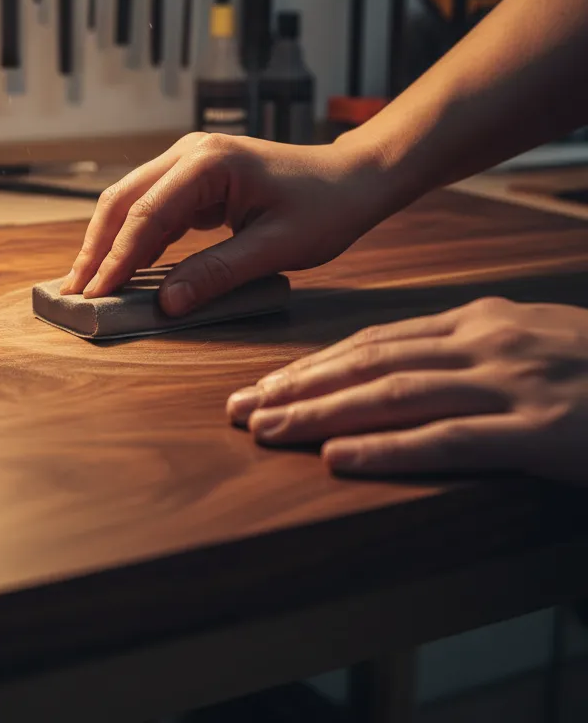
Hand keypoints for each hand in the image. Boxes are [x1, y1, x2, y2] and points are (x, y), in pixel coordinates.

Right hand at [59, 132, 390, 316]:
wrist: (354, 178)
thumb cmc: (326, 207)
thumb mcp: (275, 247)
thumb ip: (218, 273)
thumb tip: (167, 304)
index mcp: (209, 162)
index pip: (147, 214)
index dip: (118, 258)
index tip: (97, 294)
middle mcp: (190, 153)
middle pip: (124, 200)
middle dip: (98, 247)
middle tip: (76, 291)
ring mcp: (189, 163)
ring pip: (132, 202)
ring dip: (111, 243)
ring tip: (90, 284)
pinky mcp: (195, 180)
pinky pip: (153, 209)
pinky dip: (135, 239)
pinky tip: (125, 269)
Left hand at [226, 297, 587, 485]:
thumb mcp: (531, 343)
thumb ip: (468, 352)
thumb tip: (401, 370)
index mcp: (478, 322)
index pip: (373, 342)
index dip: (312, 365)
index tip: (264, 384)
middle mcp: (485, 344)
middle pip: (368, 364)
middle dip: (297, 387)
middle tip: (241, 409)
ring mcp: (512, 386)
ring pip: (393, 395)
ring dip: (322, 414)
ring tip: (267, 430)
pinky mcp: (541, 433)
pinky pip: (448, 440)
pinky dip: (387, 449)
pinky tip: (339, 459)